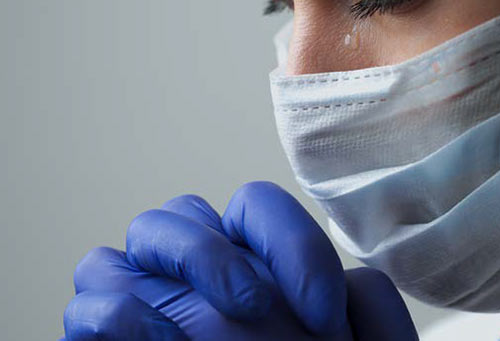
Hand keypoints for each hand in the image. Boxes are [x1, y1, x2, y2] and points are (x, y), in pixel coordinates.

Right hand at [61, 182, 417, 339]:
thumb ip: (371, 310)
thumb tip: (355, 281)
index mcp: (248, 259)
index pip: (256, 205)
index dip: (292, 244)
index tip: (325, 316)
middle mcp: (195, 267)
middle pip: (188, 209)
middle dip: (221, 252)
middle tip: (257, 309)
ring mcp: (149, 296)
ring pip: (146, 231)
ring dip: (183, 260)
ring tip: (214, 319)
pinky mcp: (105, 336)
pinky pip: (95, 299)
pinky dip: (124, 311)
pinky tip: (165, 340)